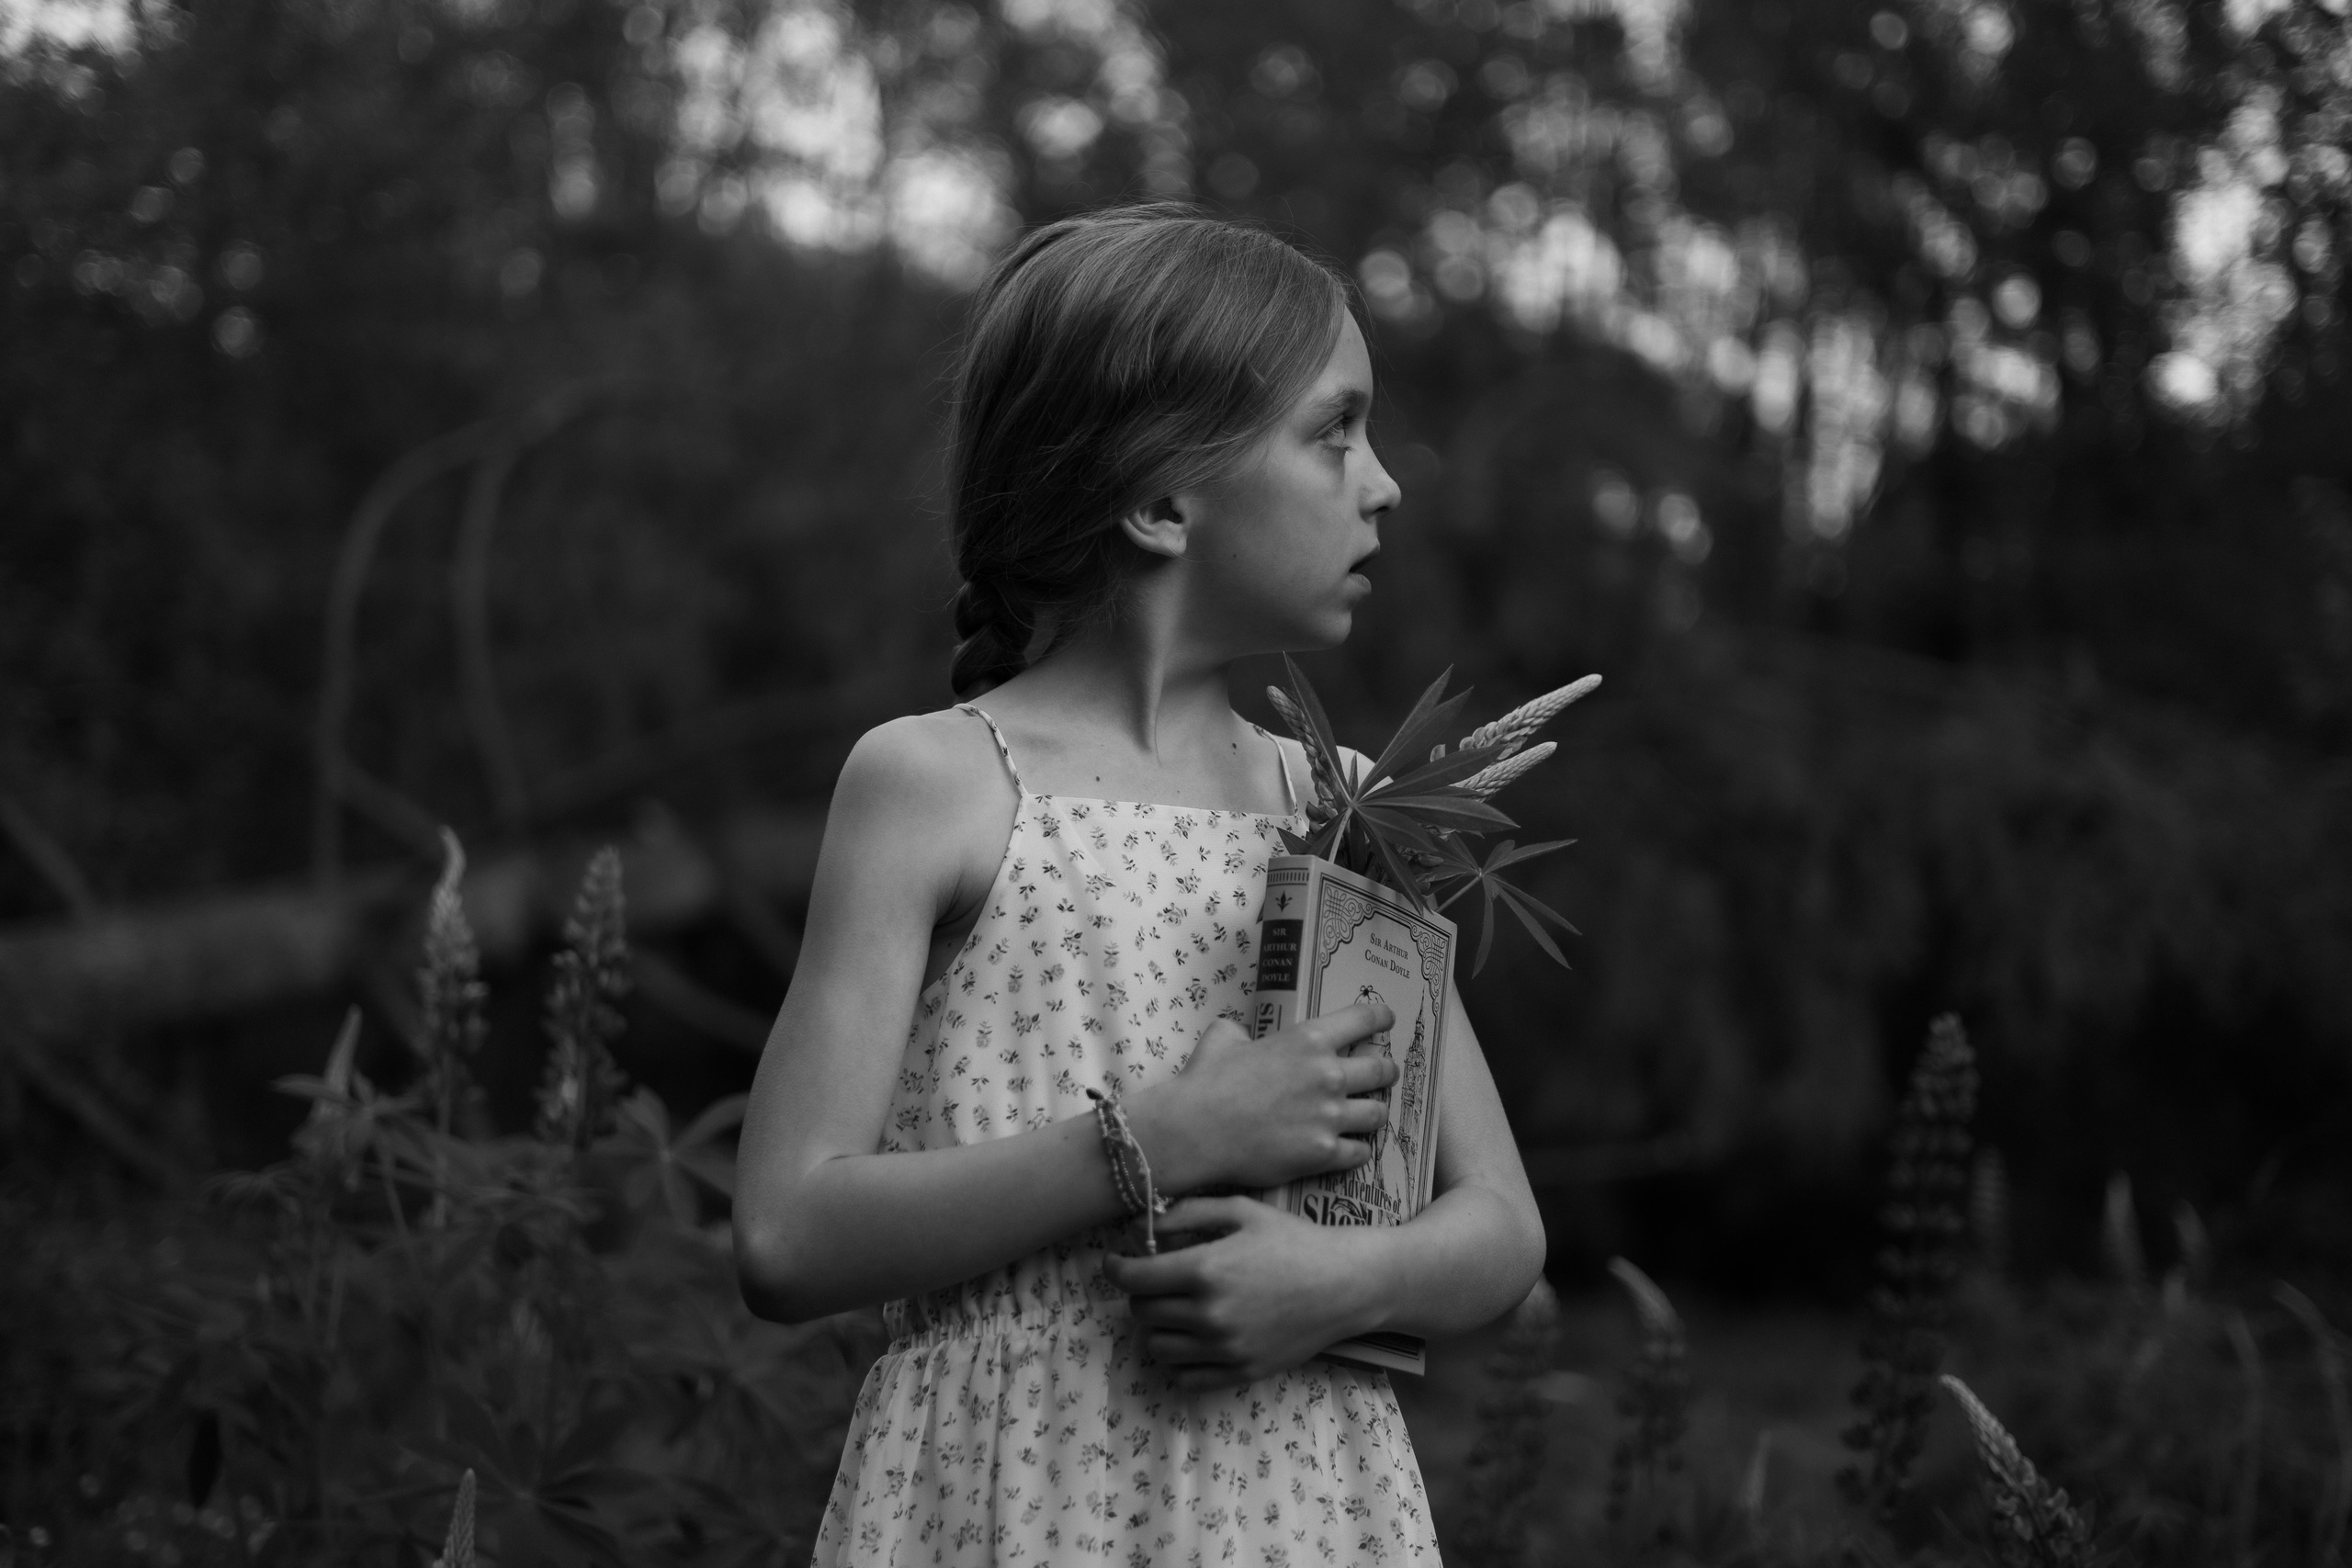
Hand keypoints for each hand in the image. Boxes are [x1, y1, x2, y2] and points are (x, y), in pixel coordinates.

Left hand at [1100, 1197, 1385, 1388]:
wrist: (1345, 1285)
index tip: (1115, 1262)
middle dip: (1138, 1294)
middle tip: (1152, 1281)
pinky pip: (1185, 1378)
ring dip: (1156, 1327)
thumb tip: (1140, 1222)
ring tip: (1172, 1309)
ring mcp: (1224, 1349)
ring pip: (1158, 1347)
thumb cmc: (1293, 1240)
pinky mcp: (1240, 1372)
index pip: (1133, 1279)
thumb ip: (1187, 1214)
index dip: (1115, 1269)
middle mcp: (1209, 1315)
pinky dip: (1178, 1360)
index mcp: (1205, 1270)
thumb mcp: (1241, 1211)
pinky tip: (1190, 1339)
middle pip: (1142, 1313)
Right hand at [1125, 1003, 1398, 1193]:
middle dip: (1386, 1071)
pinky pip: (1361, 1152)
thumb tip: (1240, 1035)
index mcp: (1308, 1040)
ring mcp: (1330, 1116)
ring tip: (1367, 1115)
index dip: (1381, 1018)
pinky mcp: (1324, 1153)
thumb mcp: (1223, 1037)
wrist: (1195, 1130)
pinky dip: (1356, 1150)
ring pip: (1378, 1114)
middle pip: (1382, 1070)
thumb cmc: (1206, 1080)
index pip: (1365, 1019)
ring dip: (1374, 1113)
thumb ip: (1241, 1031)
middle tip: (1383, 1075)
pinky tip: (1348, 1149)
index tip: (1387, 1020)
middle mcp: (1328, 1075)